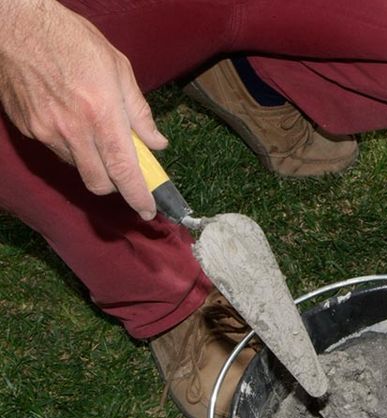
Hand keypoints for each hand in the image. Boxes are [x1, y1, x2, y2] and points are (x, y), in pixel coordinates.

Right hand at [0, 0, 166, 219]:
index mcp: (101, 115)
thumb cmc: (72, 40)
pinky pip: (55, 150)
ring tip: (95, 131)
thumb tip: (156, 142)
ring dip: (92, 162)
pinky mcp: (27, 128)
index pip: (123, 170)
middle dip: (116, 185)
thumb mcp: (118, 69)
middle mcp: (72, 130)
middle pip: (98, 182)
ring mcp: (45, 131)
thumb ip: (139, 111)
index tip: (148, 210)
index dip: (138, 196)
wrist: (18, 26)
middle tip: (125, 172)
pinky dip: (70, 145)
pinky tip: (70, 119)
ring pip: (76, 167)